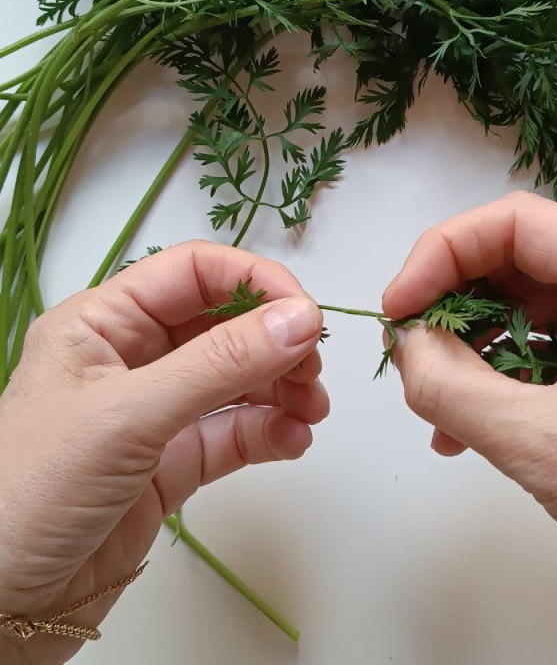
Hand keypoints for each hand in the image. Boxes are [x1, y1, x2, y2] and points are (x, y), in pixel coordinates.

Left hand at [0, 242, 327, 664]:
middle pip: (222, 325)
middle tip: (311, 369)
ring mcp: (151, 416)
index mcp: (103, 324)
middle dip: (274, 341)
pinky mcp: (168, 468)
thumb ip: (219, 365)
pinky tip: (292, 441)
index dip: (254, 282)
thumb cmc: (32, 495)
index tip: (305, 313)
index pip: (194, 274)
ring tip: (312, 410)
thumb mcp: (128, 416)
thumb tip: (300, 319)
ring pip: (234, 381)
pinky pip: (231, 435)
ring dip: (280, 388)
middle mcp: (130, 360)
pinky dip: (267, 433)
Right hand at [384, 192, 556, 664]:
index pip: (521, 223)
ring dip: (472, 345)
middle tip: (406, 348)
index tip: (399, 305)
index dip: (445, 252)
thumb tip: (401, 344)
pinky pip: (548, 345)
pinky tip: (464, 422)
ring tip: (433, 398)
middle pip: (523, 258)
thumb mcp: (538, 446)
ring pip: (530, 304)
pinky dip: (500, 374)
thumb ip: (450, 385)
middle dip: (455, 301)